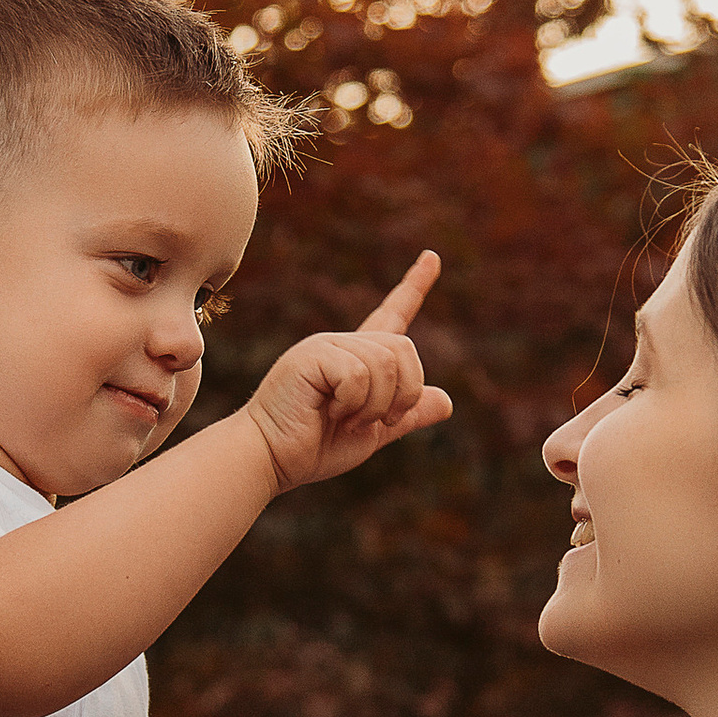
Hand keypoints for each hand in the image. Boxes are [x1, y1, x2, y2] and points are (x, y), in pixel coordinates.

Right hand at [243, 252, 451, 496]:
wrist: (270, 458)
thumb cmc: (312, 447)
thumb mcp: (372, 432)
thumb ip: (407, 415)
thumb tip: (447, 402)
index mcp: (358, 358)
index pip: (392, 314)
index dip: (414, 287)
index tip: (432, 257)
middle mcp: (343, 344)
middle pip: (403, 349)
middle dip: (404, 393)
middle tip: (377, 422)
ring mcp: (325, 346)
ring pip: (385, 364)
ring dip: (376, 405)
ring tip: (346, 420)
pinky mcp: (311, 356)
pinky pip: (357, 375)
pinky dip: (353, 404)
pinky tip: (329, 413)